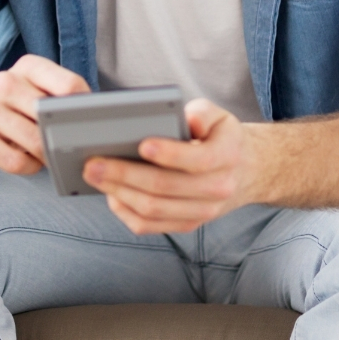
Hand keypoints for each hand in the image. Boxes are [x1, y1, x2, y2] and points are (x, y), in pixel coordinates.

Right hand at [0, 54, 89, 175]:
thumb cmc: (14, 109)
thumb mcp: (37, 93)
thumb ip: (62, 98)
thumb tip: (96, 119)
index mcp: (27, 67)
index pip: (69, 85)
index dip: (84, 110)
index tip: (87, 123)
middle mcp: (4, 82)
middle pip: (51, 118)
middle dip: (62, 137)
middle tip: (65, 145)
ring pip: (35, 142)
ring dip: (45, 155)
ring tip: (42, 152)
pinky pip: (16, 161)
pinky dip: (28, 166)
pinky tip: (24, 159)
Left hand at [83, 99, 259, 234]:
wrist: (245, 171)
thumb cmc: (219, 137)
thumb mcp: (218, 116)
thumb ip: (201, 113)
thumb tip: (181, 119)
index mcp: (227, 156)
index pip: (198, 160)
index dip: (169, 154)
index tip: (141, 144)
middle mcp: (217, 189)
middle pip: (165, 187)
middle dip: (125, 175)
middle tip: (94, 162)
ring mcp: (202, 212)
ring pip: (154, 209)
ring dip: (119, 193)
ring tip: (94, 176)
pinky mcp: (186, 224)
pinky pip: (150, 226)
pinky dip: (125, 212)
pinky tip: (109, 194)